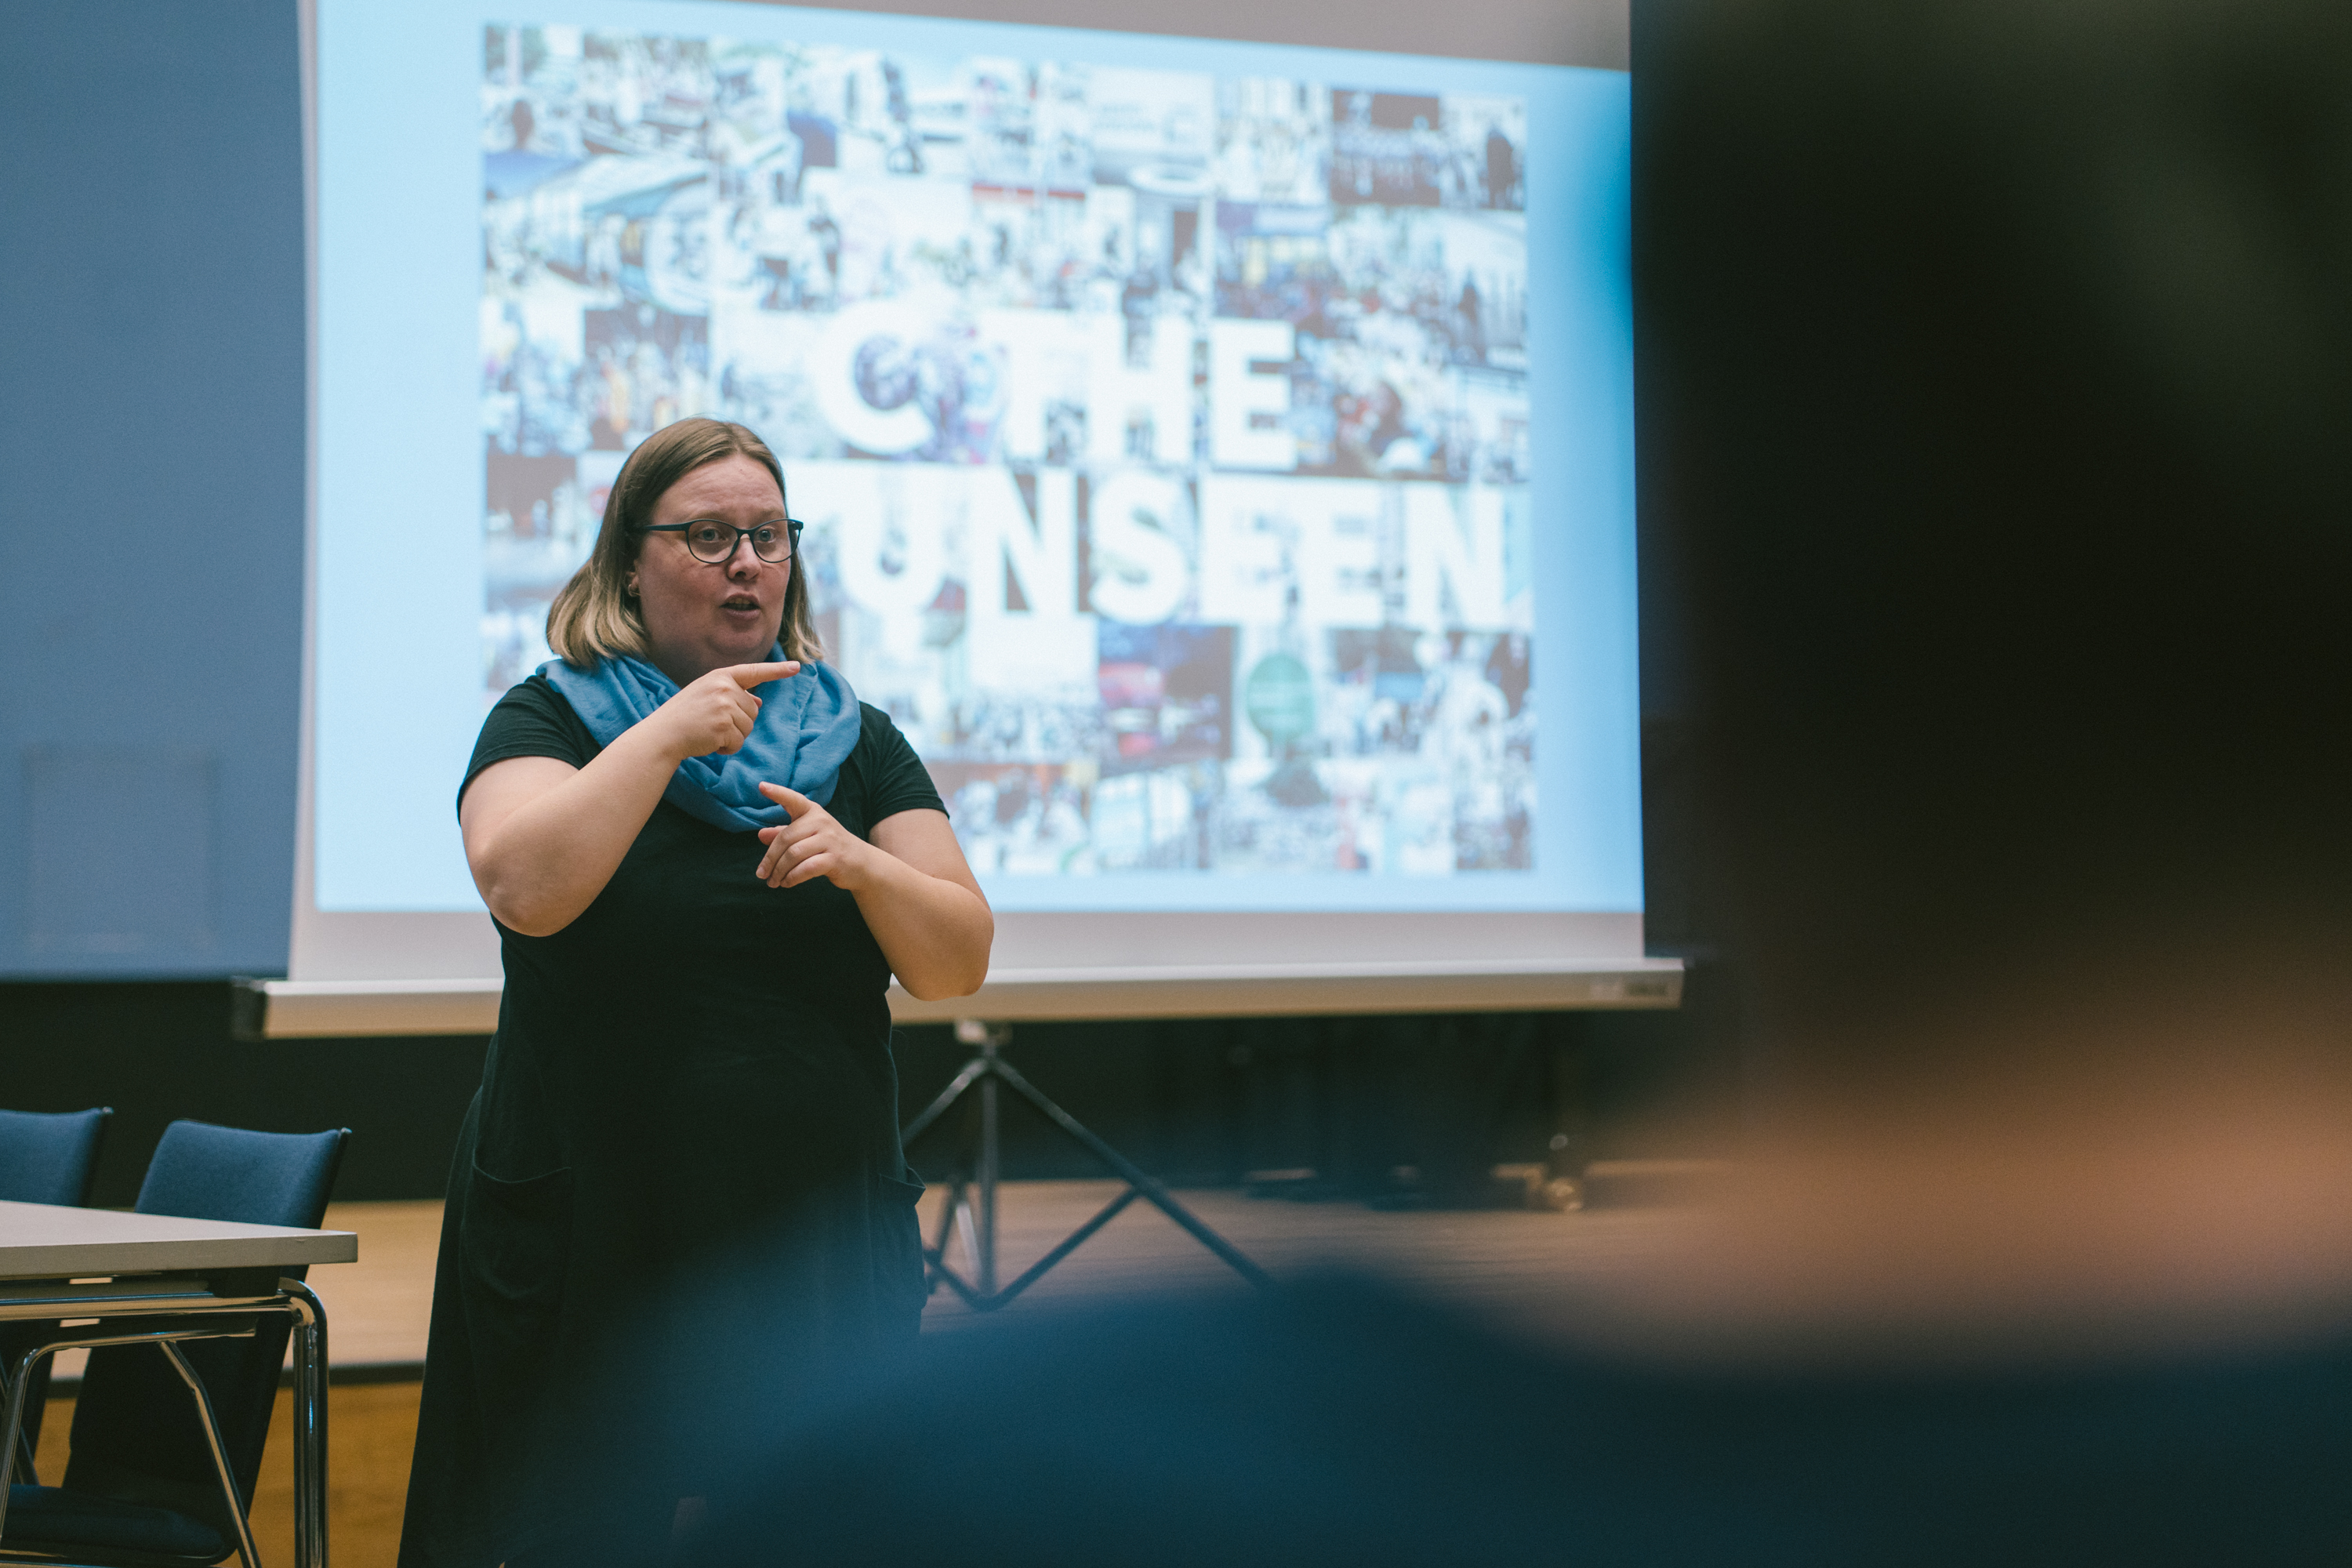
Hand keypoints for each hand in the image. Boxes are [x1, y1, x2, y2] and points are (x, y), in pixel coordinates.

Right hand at [646, 661, 797, 762]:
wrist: (662, 735)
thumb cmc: (684, 716)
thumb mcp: (708, 697)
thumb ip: (733, 695)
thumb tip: (760, 701)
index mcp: (720, 676)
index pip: (754, 671)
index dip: (777, 670)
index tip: (797, 667)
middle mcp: (724, 687)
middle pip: (754, 709)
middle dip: (738, 722)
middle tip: (712, 723)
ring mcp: (724, 706)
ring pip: (749, 727)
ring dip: (733, 736)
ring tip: (709, 732)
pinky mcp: (723, 725)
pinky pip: (739, 743)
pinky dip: (727, 748)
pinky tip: (709, 743)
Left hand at [753, 783, 874, 889]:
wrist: (862, 863)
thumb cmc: (829, 847)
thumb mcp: (807, 836)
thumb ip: (784, 834)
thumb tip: (761, 834)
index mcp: (813, 812)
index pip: (794, 800)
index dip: (778, 793)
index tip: (761, 786)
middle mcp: (821, 822)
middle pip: (786, 838)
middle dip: (770, 858)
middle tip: (761, 874)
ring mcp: (830, 840)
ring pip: (794, 855)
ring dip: (779, 871)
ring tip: (773, 881)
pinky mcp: (835, 859)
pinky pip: (806, 869)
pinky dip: (792, 878)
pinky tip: (787, 883)